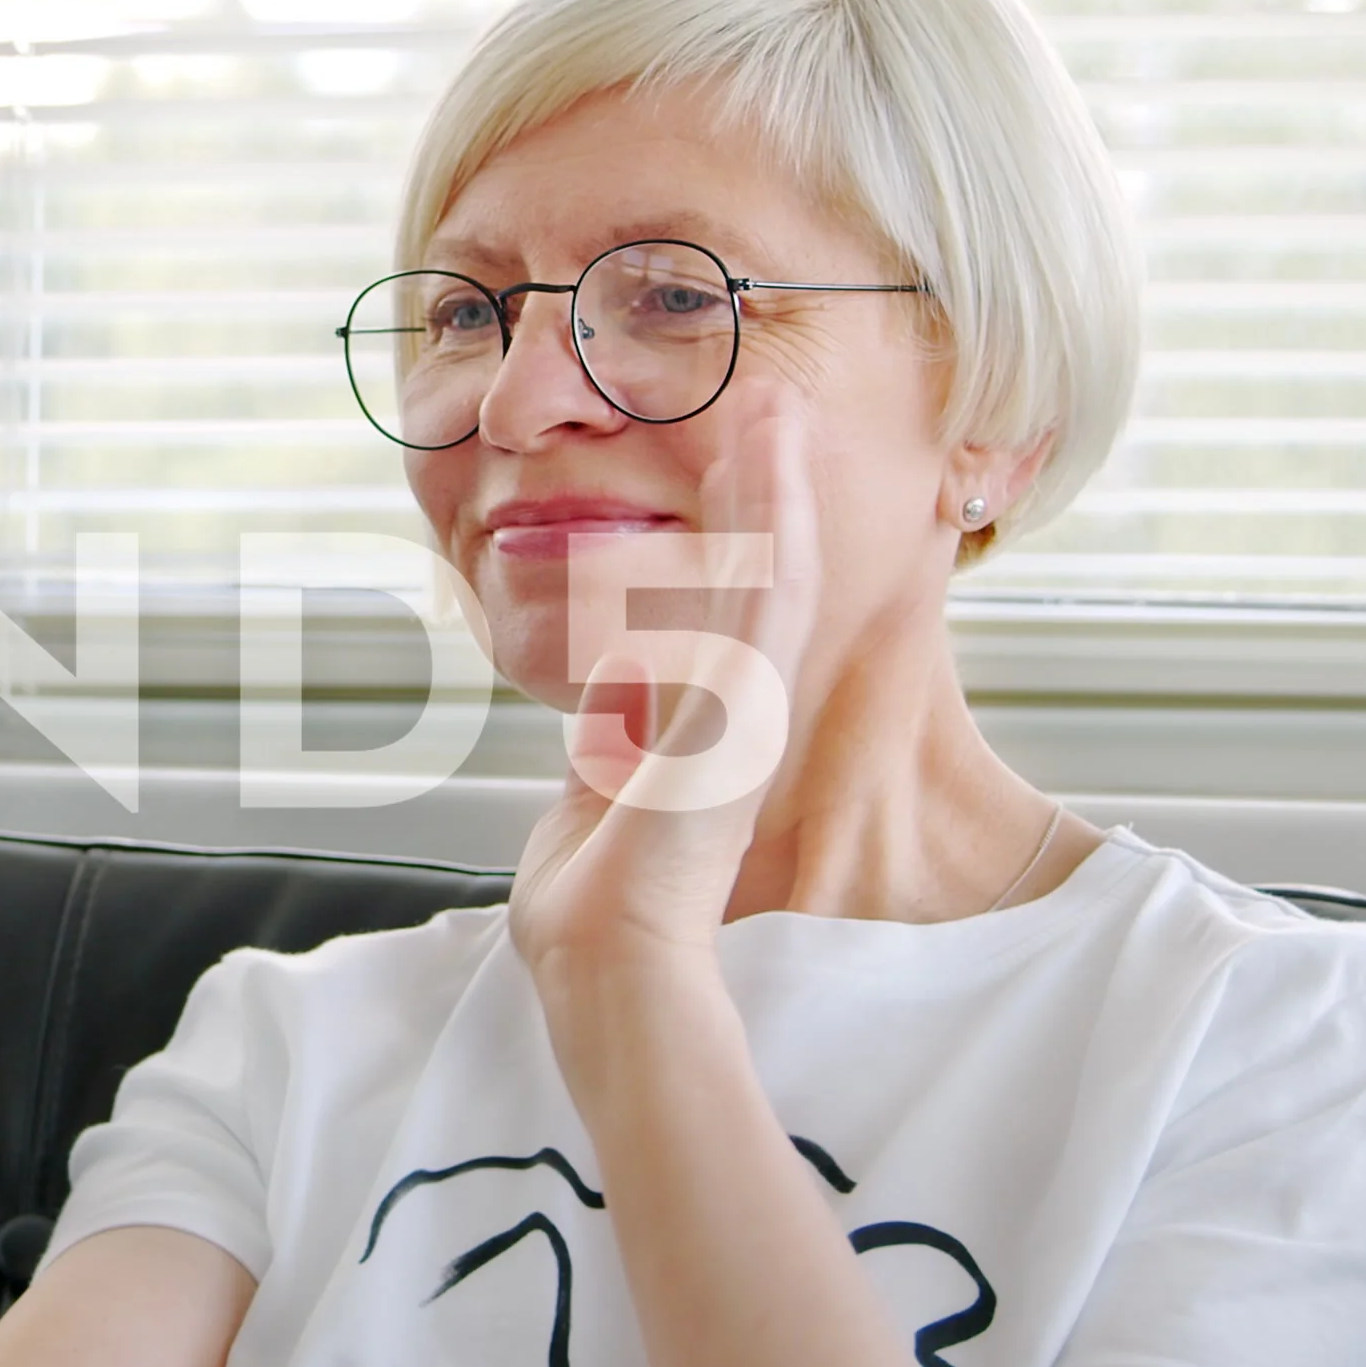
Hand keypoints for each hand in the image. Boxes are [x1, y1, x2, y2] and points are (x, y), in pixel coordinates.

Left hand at [506, 387, 823, 998]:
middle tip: (773, 407)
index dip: (739, 539)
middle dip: (766, 492)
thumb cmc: (589, 911)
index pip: (729, 616)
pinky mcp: (742, 710)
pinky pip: (767, 594)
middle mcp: (736, 713)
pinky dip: (772, 515)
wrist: (600, 963)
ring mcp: (746, 708)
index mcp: (701, 732)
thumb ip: (605, 752)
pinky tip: (773, 450)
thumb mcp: (591, 802)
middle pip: (764, 578)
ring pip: (774, 571)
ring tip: (776, 403)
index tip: (734, 469)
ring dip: (774, 482)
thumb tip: (596, 715)